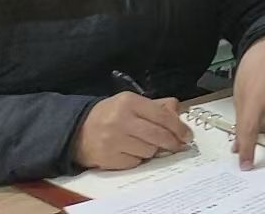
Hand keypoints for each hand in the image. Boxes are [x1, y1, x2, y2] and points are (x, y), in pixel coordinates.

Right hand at [73, 92, 191, 170]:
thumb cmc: (110, 115)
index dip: (178, 128)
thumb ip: (157, 106)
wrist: (77, 130)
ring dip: (153, 150)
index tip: (187, 135)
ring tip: (146, 144)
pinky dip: (138, 158)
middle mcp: (120, 121)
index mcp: (129, 102)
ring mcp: (113, 141)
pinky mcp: (108, 158)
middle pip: (158, 136)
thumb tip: (179, 113)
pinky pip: (135, 162)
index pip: (162, 116)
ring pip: (149, 150)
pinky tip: (131, 151)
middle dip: (172, 142)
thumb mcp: (131, 103)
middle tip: (178, 145)